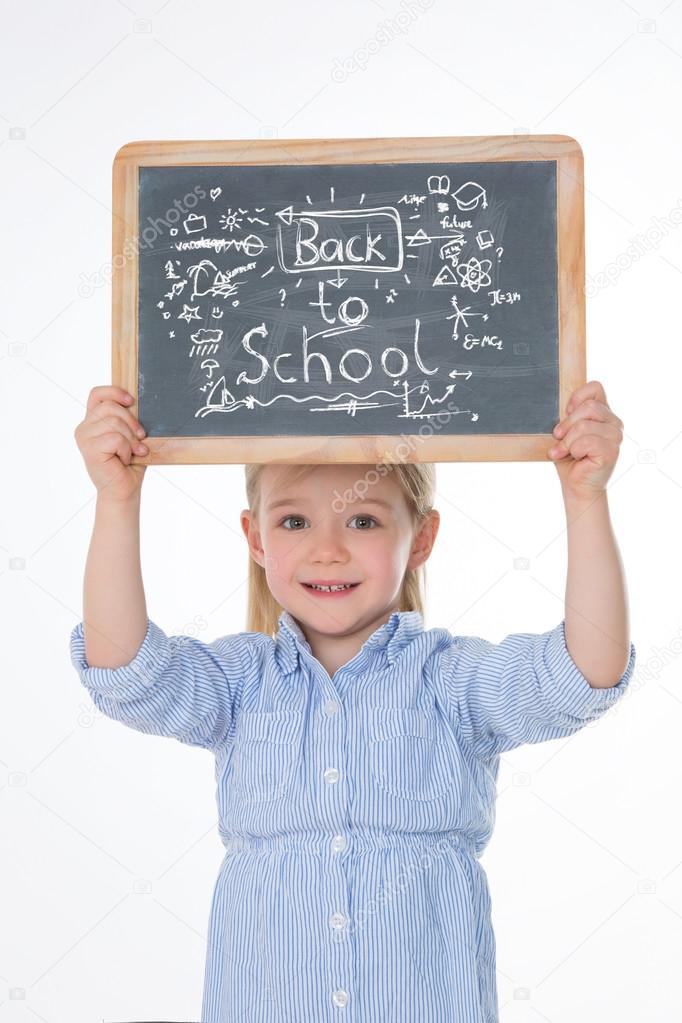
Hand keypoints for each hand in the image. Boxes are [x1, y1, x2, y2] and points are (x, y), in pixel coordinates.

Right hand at [74, 386, 147, 502]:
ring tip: (132, 452)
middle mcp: (84, 427)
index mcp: (93, 421)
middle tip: (141, 437)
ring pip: (114, 423)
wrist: (124, 490)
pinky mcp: (89, 449)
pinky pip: (116, 439)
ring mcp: (84, 438)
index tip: (131, 401)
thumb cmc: (129, 463)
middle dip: (131, 421)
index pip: (97, 394)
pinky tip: (124, 460)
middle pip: (110, 407)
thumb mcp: (130, 435)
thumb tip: (136, 404)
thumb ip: (127, 419)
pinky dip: (127, 450)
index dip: (114, 392)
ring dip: (131, 439)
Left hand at [547, 380, 623, 499]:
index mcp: (603, 412)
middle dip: (567, 424)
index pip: (595, 387)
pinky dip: (573, 450)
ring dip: (567, 441)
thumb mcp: (565, 431)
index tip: (566, 412)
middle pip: (588, 407)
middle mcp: (614, 422)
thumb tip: (563, 407)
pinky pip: (587, 442)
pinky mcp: (612, 451)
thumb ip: (568, 416)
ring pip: (584, 426)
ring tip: (564, 451)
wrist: (575, 485)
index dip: (577, 397)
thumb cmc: (569, 457)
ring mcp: (615, 437)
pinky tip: (574, 458)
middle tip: (558, 438)